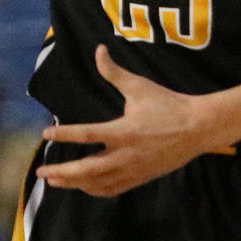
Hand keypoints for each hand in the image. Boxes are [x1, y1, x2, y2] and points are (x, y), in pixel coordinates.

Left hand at [36, 47, 212, 197]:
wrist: (199, 128)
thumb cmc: (168, 104)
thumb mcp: (140, 86)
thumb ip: (115, 72)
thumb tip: (98, 50)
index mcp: (125, 131)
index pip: (87, 135)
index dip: (64, 135)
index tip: (45, 134)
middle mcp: (127, 154)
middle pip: (88, 170)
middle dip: (63, 173)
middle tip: (41, 172)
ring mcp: (134, 169)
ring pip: (99, 183)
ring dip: (74, 183)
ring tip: (54, 181)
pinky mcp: (141, 178)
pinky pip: (113, 189)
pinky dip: (95, 190)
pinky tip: (83, 187)